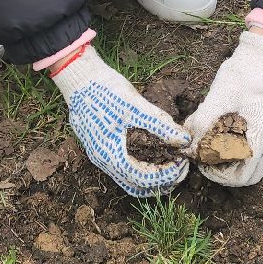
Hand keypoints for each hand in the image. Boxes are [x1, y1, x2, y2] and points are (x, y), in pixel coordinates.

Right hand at [49, 45, 191, 197]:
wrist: (78, 78)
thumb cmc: (104, 91)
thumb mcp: (135, 106)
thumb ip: (160, 124)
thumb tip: (184, 140)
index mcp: (111, 155)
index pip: (145, 179)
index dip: (167, 175)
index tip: (183, 163)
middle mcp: (103, 161)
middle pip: (136, 185)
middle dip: (162, 181)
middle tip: (181, 167)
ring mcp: (99, 155)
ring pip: (128, 179)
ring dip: (151, 177)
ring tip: (170, 165)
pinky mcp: (99, 147)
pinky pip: (122, 168)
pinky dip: (140, 168)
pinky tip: (152, 155)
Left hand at [183, 30, 262, 186]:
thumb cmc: (240, 75)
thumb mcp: (216, 100)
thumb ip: (202, 126)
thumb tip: (189, 148)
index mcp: (262, 134)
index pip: (244, 176)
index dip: (220, 176)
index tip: (203, 163)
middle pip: (251, 174)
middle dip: (227, 172)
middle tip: (208, 159)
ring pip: (255, 162)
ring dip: (234, 161)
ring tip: (215, 146)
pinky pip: (258, 148)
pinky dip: (241, 149)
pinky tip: (226, 135)